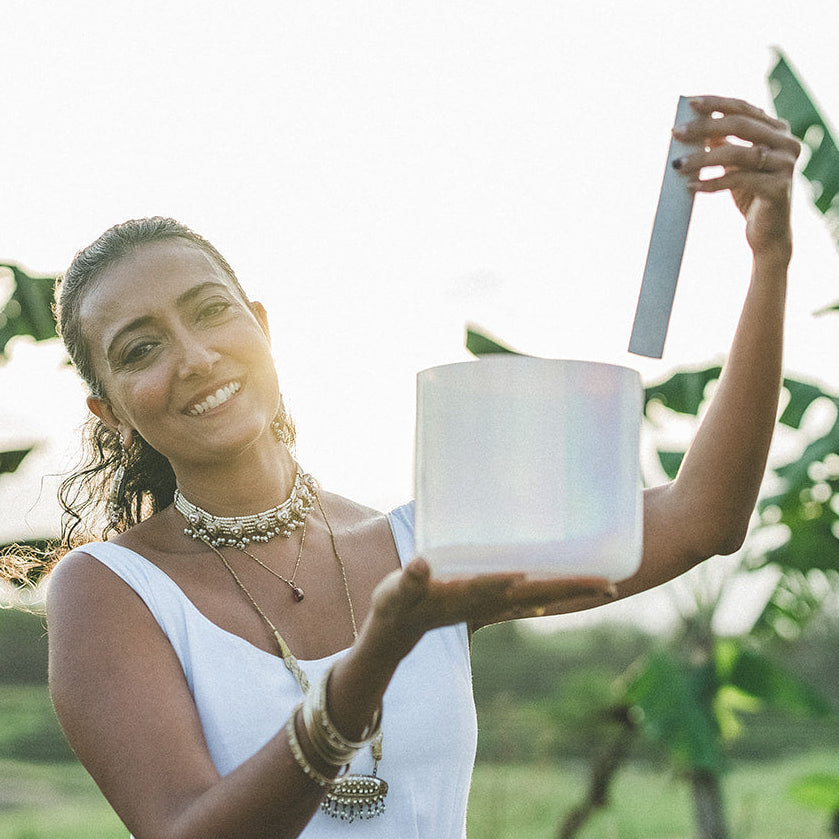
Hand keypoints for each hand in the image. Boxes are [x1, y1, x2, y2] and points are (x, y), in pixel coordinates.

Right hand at [368, 558, 614, 658]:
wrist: (399, 631)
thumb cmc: (395, 608)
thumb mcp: (395, 594)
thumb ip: (408, 581)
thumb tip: (421, 565)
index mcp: (467, 596)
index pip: (502, 587)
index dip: (528, 581)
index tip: (560, 576)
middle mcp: (488, 602)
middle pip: (538, 595)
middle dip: (572, 590)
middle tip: (611, 586)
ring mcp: (493, 604)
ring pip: (540, 596)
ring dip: (571, 591)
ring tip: (605, 585)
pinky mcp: (491, 601)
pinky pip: (530, 597)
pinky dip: (553, 592)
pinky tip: (570, 587)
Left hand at [671, 96, 800, 262]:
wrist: (767, 233)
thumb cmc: (750, 194)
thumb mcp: (735, 164)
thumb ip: (722, 142)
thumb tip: (694, 123)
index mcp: (778, 130)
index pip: (745, 109)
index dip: (717, 103)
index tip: (690, 102)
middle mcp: (787, 143)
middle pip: (741, 126)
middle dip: (704, 127)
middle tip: (676, 133)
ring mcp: (785, 165)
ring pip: (738, 153)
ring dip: (703, 158)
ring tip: (677, 165)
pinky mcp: (778, 188)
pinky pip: (739, 180)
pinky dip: (712, 183)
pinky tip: (691, 187)